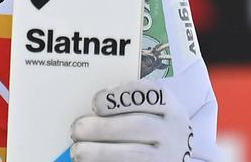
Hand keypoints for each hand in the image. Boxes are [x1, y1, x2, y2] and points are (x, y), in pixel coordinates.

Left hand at [69, 80, 193, 161]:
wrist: (173, 155)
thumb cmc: (152, 129)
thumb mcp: (151, 110)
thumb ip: (126, 105)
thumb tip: (89, 111)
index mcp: (171, 108)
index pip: (149, 95)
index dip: (120, 96)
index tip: (95, 102)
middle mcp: (173, 132)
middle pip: (139, 126)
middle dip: (103, 128)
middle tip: (77, 129)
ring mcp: (169, 156)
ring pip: (135, 155)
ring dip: (101, 152)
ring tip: (78, 151)